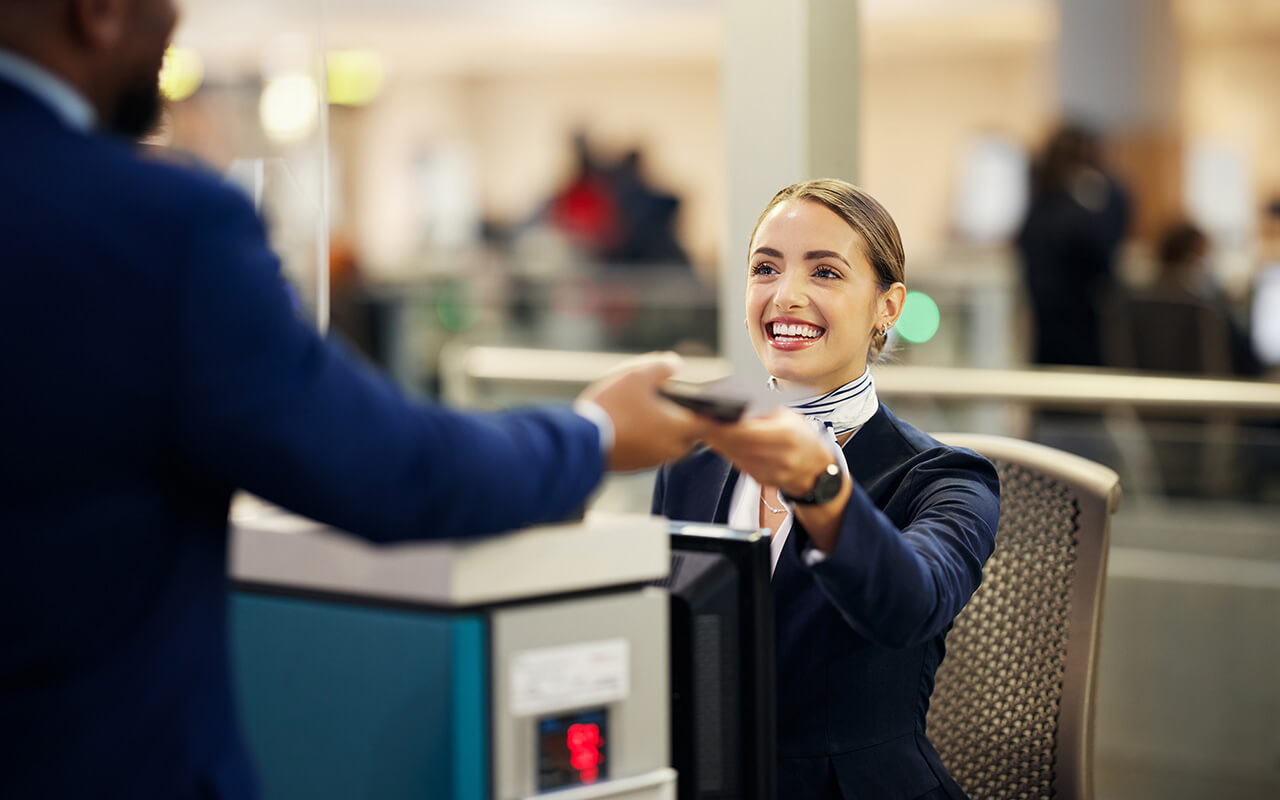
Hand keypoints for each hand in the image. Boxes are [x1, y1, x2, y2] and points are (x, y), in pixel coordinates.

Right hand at [578, 353, 707, 470]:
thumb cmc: (613, 406)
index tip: (705, 404)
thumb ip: (661, 367)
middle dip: (686, 424)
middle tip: (674, 408)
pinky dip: (647, 443)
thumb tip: (676, 364)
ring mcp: (651, 460)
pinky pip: (649, 455)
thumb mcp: (636, 376)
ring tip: (650, 416)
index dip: (709, 413)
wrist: (581, 440)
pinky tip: (632, 429)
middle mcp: (669, 448)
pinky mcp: (633, 467)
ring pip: (669, 448)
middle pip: (689, 438)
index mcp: (677, 427)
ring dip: (665, 434)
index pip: (708, 424)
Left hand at [700, 408, 832, 496]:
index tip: (707, 415)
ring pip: (734, 455)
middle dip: (714, 432)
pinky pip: (739, 464)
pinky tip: (719, 442)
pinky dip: (728, 452)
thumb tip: (733, 404)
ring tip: (705, 428)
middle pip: (736, 444)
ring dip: (717, 442)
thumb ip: (763, 412)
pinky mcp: (761, 480)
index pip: (746, 431)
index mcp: (786, 436)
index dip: (723, 425)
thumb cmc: (802, 437)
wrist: (817, 470)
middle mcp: (778, 457)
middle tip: (698, 420)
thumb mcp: (789, 417)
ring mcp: (770, 472)